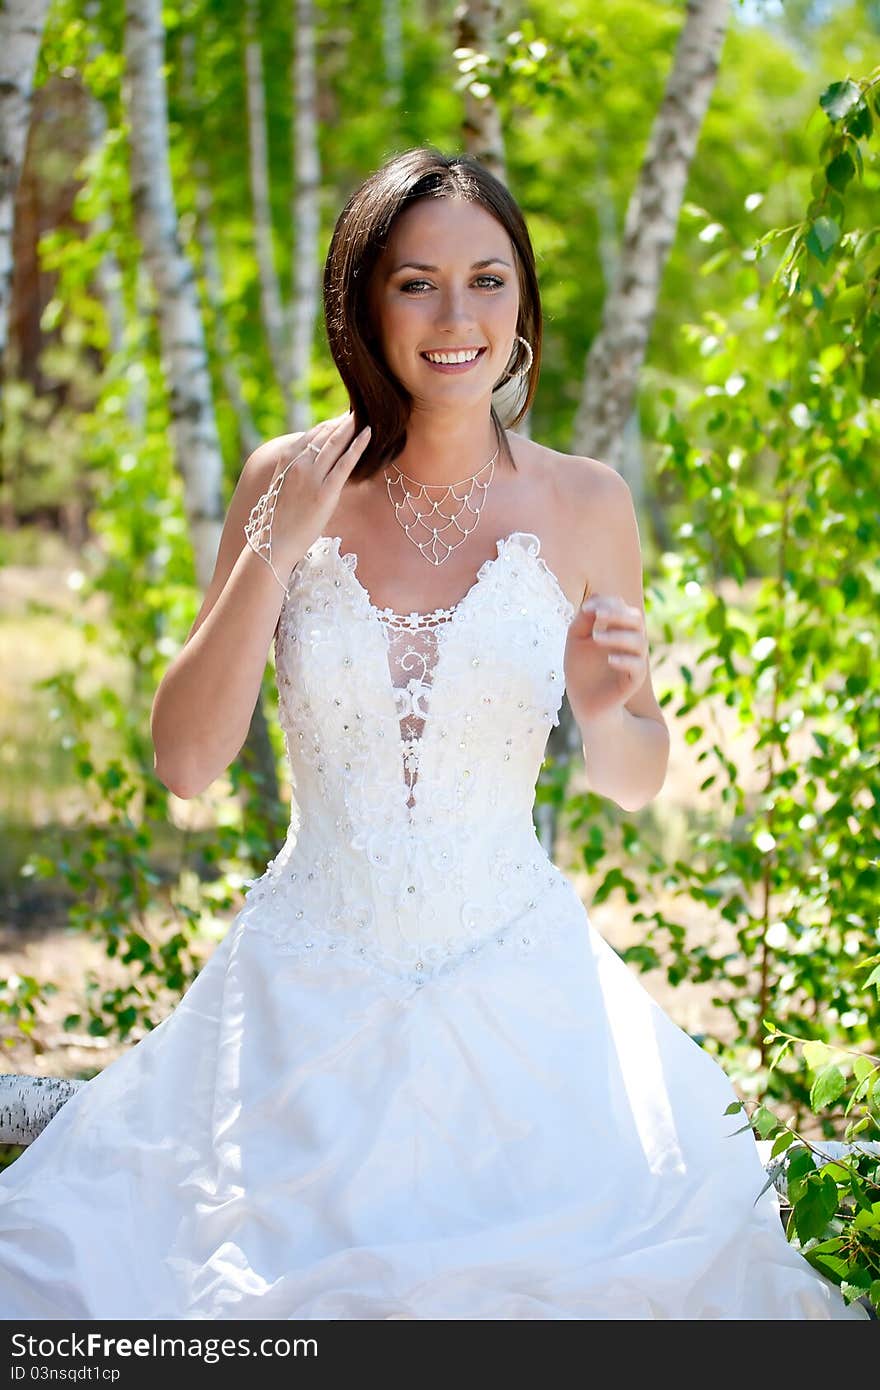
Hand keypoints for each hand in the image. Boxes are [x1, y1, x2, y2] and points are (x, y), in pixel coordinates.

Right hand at [245, 412, 371, 578]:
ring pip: (335, 444)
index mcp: (286, 459)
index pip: (311, 435)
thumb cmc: (279, 519)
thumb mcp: (283, 486)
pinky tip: (369, 434)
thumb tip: (314, 462)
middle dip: (341, 423)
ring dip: (350, 428)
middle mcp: (298, 463)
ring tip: (363, 417)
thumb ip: (296, 470)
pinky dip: (358, 446)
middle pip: (324, 435)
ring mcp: (312, 476)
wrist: (274, 542)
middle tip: (357, 411)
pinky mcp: (326, 491)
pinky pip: (345, 463)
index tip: (341, 418)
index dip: (329, 425)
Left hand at [563, 593, 648, 721]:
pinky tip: (609, 659)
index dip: (607, 603)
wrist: (585, 704)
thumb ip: (582, 622)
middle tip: (598, 614)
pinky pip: (638, 666)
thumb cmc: (581, 671)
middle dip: (618, 613)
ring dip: (618, 635)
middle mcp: (629, 642)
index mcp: (616, 629)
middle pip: (636, 619)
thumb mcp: (575, 642)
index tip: (587, 608)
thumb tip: (591, 603)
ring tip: (596, 637)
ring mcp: (634, 660)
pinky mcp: (634, 680)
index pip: (621, 607)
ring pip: (639, 641)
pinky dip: (625, 660)